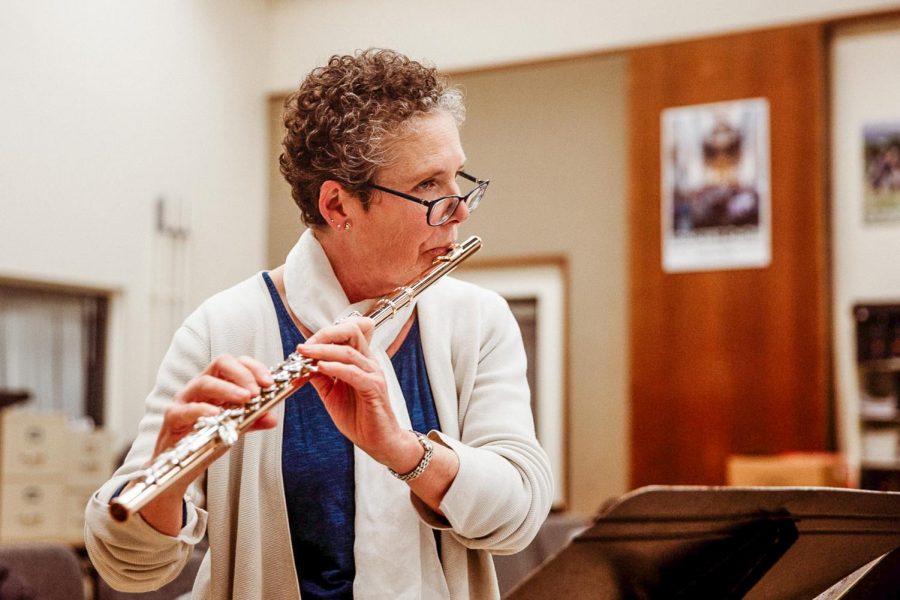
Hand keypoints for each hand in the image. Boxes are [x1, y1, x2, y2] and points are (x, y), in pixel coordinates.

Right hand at [133, 354, 275, 534]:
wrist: (178, 465)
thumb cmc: (204, 439)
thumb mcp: (234, 427)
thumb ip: (252, 420)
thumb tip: (272, 417)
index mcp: (217, 384)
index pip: (236, 363)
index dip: (254, 368)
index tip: (269, 383)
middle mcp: (200, 387)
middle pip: (220, 363)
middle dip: (242, 374)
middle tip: (257, 392)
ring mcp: (184, 400)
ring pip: (204, 382)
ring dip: (227, 388)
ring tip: (245, 399)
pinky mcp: (172, 418)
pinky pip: (185, 410)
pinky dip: (202, 410)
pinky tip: (218, 415)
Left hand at [298, 317, 421, 468]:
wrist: (379, 441)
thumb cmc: (359, 418)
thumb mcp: (332, 394)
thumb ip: (321, 378)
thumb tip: (303, 364)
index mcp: (360, 361)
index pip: (347, 333)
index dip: (324, 334)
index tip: (304, 345)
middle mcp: (369, 363)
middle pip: (351, 332)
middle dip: (324, 335)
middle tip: (304, 345)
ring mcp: (373, 374)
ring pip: (349, 351)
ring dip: (323, 350)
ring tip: (305, 353)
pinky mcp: (374, 389)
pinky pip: (354, 373)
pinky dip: (336, 368)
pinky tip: (320, 368)